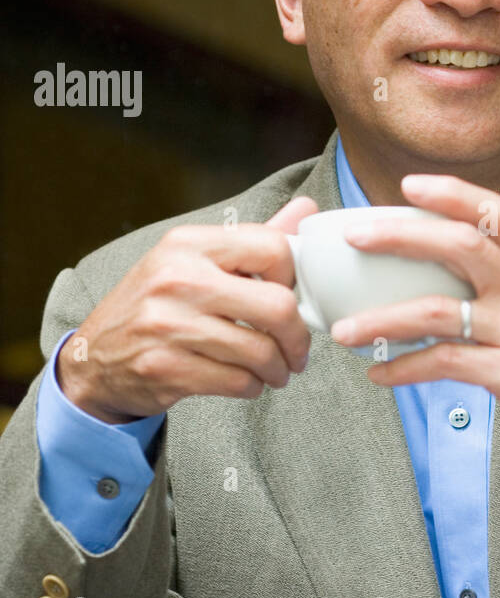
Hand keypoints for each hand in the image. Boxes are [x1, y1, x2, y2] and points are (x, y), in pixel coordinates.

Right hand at [56, 197, 318, 422]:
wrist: (94, 357)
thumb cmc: (156, 305)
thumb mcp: (192, 260)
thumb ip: (251, 240)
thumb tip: (307, 210)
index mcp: (189, 243)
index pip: (273, 247)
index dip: (293, 277)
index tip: (289, 296)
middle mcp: (177, 279)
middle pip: (277, 306)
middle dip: (298, 337)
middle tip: (297, 350)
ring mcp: (168, 325)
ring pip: (261, 352)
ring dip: (279, 369)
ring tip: (276, 371)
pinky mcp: (165, 368)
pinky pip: (237, 382)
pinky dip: (253, 387)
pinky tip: (248, 382)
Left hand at [330, 175, 499, 508]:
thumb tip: (444, 270)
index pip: (499, 213)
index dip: (453, 193)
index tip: (408, 184)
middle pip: (463, 244)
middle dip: (401, 234)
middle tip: (355, 237)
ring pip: (441, 310)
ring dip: (383, 318)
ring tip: (344, 329)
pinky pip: (446, 364)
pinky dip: (404, 368)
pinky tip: (379, 374)